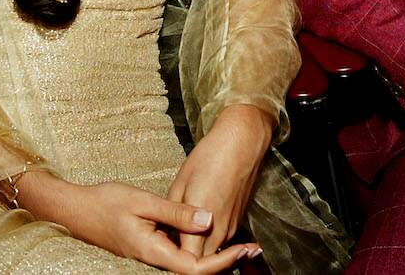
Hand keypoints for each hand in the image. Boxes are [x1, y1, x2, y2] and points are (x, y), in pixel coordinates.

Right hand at [15, 171, 257, 273]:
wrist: (75, 210)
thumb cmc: (106, 202)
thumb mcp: (144, 201)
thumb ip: (176, 213)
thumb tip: (208, 220)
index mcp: (154, 252)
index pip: (196, 269)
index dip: (224, 262)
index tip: (246, 249)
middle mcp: (154, 260)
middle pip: (196, 272)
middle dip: (226, 263)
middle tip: (253, 248)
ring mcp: (152, 256)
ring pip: (189, 265)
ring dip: (215, 257)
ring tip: (242, 244)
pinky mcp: (150, 249)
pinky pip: (179, 256)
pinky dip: (200, 250)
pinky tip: (212, 235)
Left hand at [168, 104, 272, 256]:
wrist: (241, 143)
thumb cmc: (209, 158)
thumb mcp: (180, 185)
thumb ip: (174, 216)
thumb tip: (165, 231)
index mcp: (202, 225)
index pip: (188, 263)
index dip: (175, 262)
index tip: (163, 252)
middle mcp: (220, 232)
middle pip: (202, 263)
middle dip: (185, 259)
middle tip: (168, 244)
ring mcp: (231, 227)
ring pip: (211, 252)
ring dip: (197, 249)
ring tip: (178, 234)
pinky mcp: (237, 221)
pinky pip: (220, 240)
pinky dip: (207, 240)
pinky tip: (195, 224)